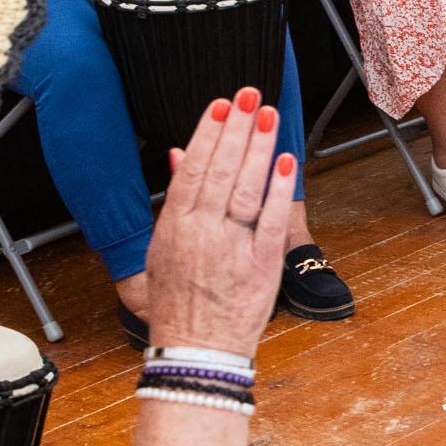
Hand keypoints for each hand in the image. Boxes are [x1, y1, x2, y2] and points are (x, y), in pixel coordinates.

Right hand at [142, 90, 296, 352]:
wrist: (197, 352)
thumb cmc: (179, 301)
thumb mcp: (161, 249)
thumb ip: (174, 201)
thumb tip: (178, 155)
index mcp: (174, 227)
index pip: (192, 169)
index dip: (208, 133)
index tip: (222, 104)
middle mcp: (201, 233)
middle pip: (220, 170)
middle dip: (237, 128)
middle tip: (251, 93)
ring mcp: (231, 249)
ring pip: (245, 189)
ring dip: (258, 148)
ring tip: (269, 115)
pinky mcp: (260, 266)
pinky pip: (270, 221)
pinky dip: (277, 190)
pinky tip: (285, 161)